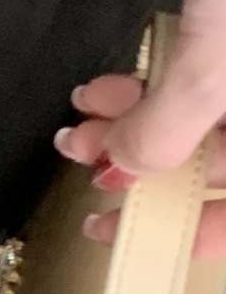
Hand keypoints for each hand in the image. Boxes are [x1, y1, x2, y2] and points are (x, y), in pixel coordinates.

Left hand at [54, 0, 225, 255]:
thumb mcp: (218, 58)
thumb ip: (168, 129)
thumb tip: (127, 171)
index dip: (178, 235)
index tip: (114, 234)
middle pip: (224, 166)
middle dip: (146, 163)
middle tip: (81, 157)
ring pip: (217, 118)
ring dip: (146, 120)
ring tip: (83, 116)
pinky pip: (220, 72)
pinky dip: (170, 81)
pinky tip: (118, 80)